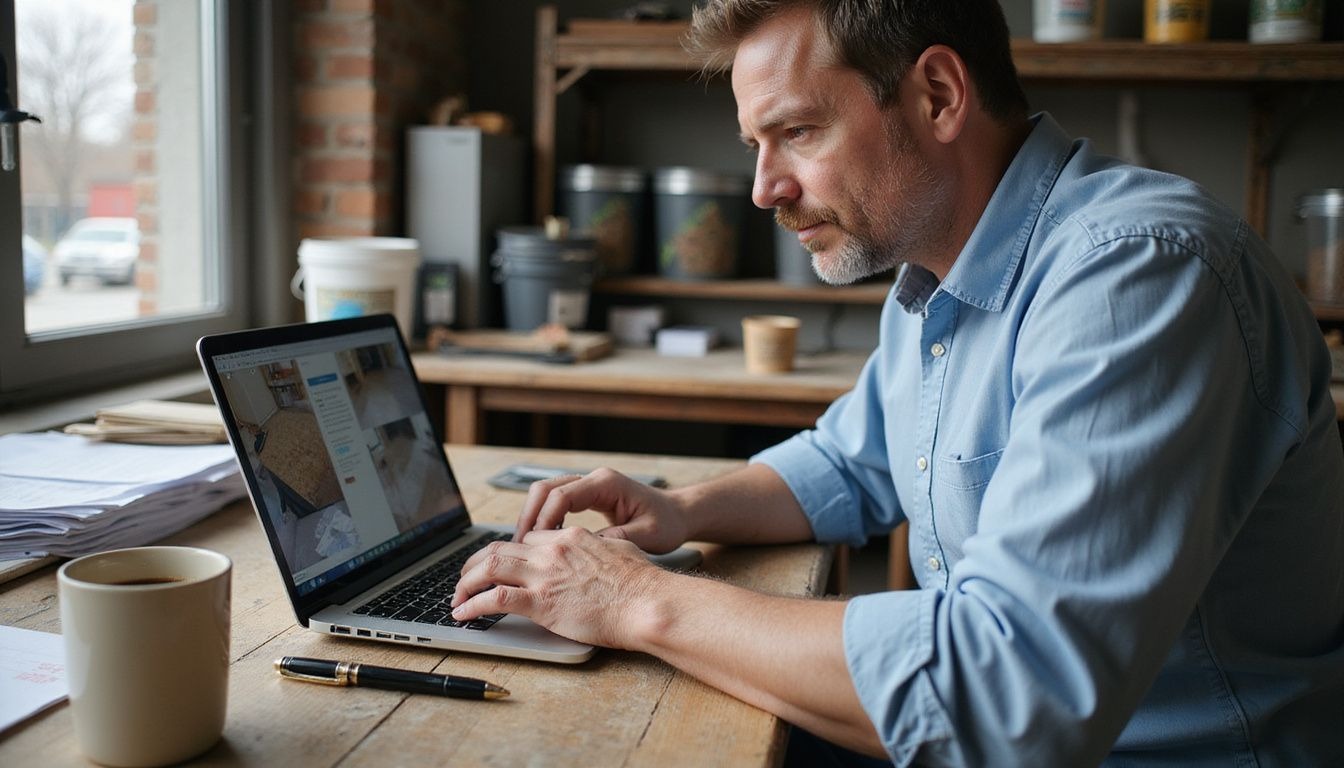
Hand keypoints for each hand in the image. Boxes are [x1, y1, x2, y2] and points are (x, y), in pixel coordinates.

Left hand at [448, 527, 663, 648]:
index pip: (528, 539)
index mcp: (570, 538)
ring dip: (466, 582)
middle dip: (476, 563)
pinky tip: (463, 614)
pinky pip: (495, 599)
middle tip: (465, 578)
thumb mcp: (621, 549)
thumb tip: (601, 549)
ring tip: (456, 596)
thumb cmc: (642, 582)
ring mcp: (544, 575)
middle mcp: (551, 550)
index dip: (511, 553)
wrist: (646, 602)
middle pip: (499, 548)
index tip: (503, 567)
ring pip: (489, 567)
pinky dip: (472, 605)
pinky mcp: (540, 603)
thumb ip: (602, 547)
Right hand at [514, 468, 690, 554]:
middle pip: (545, 489)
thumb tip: (584, 551)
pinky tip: (539, 544)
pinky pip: (555, 504)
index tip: (532, 545)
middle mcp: (594, 480)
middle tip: (517, 547)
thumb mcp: (647, 536)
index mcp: (606, 484)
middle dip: (528, 517)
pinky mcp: (587, 497)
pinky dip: (543, 521)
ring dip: (532, 519)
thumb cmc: (668, 523)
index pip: (562, 496)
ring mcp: (589, 486)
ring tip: (523, 548)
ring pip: (545, 494)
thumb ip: (616, 541)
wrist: (679, 514)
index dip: (543, 520)